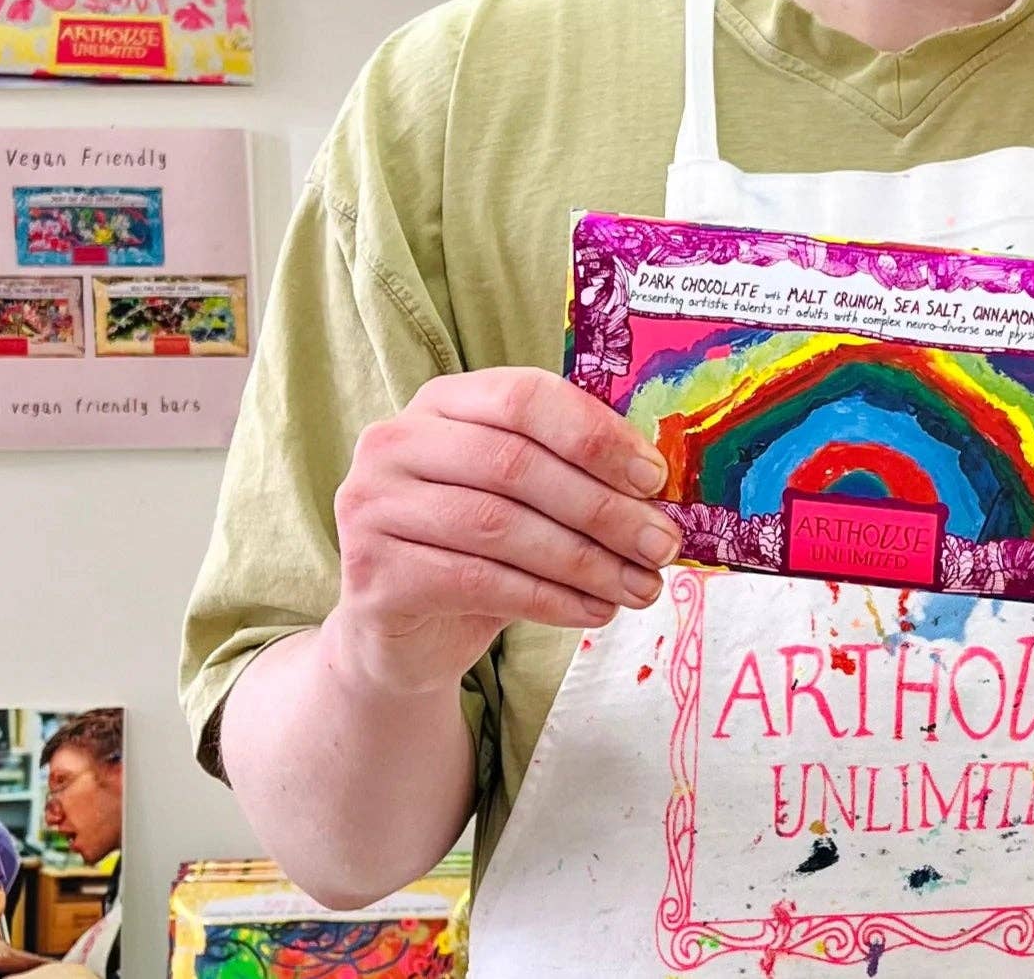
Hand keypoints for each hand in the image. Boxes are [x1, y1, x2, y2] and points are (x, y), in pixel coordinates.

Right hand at [327, 367, 680, 700]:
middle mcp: (396, 442)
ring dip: (585, 560)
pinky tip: (595, 610)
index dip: (595, 436)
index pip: (524, 397)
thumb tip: (659, 486)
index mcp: (442, 401)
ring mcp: (373, 507)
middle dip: (602, 508)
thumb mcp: (523, 496)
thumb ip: (573, 473)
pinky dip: (550, 599)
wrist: (402, 634)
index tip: (654, 478)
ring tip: (640, 586)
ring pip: (500, 527)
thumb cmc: (477, 548)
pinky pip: (479, 582)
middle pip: (515, 464)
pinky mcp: (373, 575)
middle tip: (660, 544)